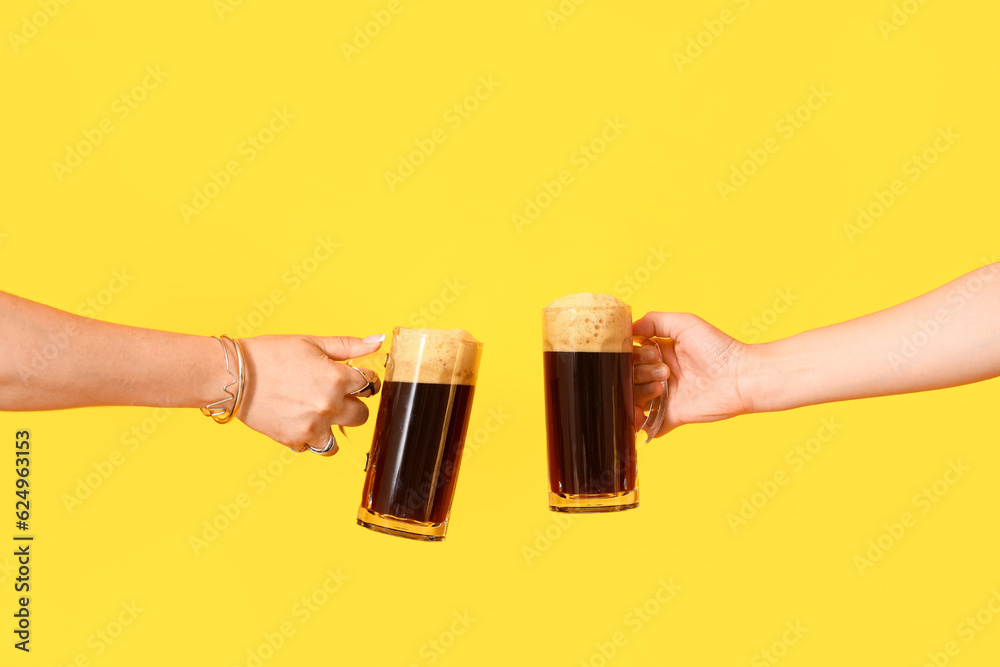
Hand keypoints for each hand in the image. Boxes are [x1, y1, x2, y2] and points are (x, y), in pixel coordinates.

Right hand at [236, 334, 384, 454]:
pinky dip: (311, 437)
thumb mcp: (312, 343)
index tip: (353, 378)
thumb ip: (349, 345)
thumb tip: (378, 341)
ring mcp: (313, 426)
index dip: (363, 379)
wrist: (233, 376)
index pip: (370, 385)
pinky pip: (316, 446)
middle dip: (352, 404)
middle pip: (362, 414)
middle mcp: (329, 406)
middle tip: (333, 394)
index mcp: (337, 379)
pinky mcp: (295, 440)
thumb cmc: (270, 355)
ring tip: (317, 411)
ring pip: (340, 436)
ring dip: (334, 425)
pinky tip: (300, 420)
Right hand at [632, 313, 749, 437]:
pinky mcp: (672, 416)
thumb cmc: (718, 348)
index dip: (633, 354)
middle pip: (629, 376)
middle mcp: (659, 374)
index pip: (631, 355)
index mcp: (660, 353)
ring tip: (663, 387)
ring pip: (634, 398)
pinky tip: (644, 414)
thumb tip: (629, 327)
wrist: (742, 377)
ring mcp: (665, 396)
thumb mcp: (686, 324)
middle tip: (664, 370)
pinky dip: (639, 423)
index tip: (651, 353)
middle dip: (640, 372)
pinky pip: (647, 425)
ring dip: (641, 392)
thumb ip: (655, 321)